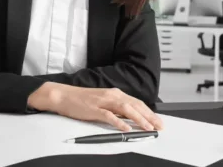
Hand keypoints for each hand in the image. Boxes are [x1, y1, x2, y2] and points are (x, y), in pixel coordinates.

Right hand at [28, 82, 163, 131]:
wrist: (64, 96)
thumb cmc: (82, 100)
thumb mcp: (103, 101)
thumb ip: (116, 108)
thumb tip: (130, 117)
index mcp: (115, 93)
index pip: (137, 103)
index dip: (149, 112)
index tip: (158, 121)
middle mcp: (112, 95)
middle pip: (135, 106)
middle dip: (149, 117)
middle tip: (159, 126)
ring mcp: (103, 101)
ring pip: (126, 109)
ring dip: (138, 119)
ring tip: (147, 128)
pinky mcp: (94, 108)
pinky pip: (109, 116)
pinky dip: (119, 122)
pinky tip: (126, 128)